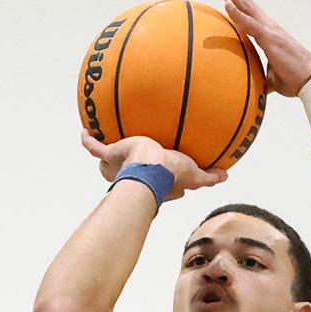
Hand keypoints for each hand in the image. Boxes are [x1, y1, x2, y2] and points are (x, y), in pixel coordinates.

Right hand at [81, 131, 227, 200]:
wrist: (149, 170)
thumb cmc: (170, 175)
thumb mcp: (195, 176)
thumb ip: (209, 177)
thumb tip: (226, 175)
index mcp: (155, 180)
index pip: (158, 179)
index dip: (162, 173)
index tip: (166, 164)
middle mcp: (135, 174)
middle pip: (132, 170)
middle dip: (132, 165)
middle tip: (136, 152)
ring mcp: (121, 165)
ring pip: (111, 162)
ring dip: (108, 155)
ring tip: (106, 139)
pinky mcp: (111, 155)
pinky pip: (95, 148)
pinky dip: (89, 141)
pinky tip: (84, 131)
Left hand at [214, 0, 310, 96]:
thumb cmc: (294, 80)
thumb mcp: (271, 78)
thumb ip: (260, 77)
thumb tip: (253, 86)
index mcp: (267, 32)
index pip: (247, 11)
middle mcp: (268, 26)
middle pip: (245, 1)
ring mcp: (269, 30)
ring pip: (245, 5)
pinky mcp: (270, 39)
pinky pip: (250, 24)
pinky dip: (238, 13)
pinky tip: (227, 2)